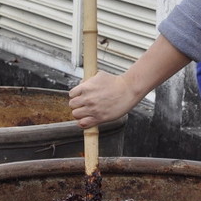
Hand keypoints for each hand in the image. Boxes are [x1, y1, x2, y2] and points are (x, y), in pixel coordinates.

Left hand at [68, 35, 191, 127]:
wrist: (128, 90)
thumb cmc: (116, 82)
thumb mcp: (99, 75)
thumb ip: (88, 80)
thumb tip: (82, 84)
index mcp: (86, 88)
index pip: (71, 94)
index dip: (75, 96)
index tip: (80, 97)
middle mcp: (87, 99)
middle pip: (72, 105)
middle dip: (77, 105)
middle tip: (83, 104)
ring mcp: (93, 109)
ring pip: (76, 115)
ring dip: (80, 114)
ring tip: (86, 112)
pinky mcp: (99, 118)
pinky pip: (83, 124)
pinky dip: (83, 123)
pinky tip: (88, 119)